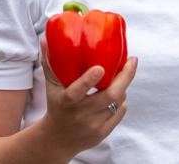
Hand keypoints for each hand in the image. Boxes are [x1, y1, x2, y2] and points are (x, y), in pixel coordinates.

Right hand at [39, 37, 137, 154]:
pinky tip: (118, 94)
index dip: (89, 80)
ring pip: (118, 102)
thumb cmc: (56, 105)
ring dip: (123, 87)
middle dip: (125, 77)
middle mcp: (81, 114)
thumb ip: (50, 62)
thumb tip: (45, 38)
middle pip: (110, 95)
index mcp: (67, 101)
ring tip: (123, 75)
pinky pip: (120, 112)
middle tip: (132, 61)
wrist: (58, 140)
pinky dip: (121, 101)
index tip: (100, 68)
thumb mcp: (50, 85)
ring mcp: (93, 125)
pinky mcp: (102, 133)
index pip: (78, 90)